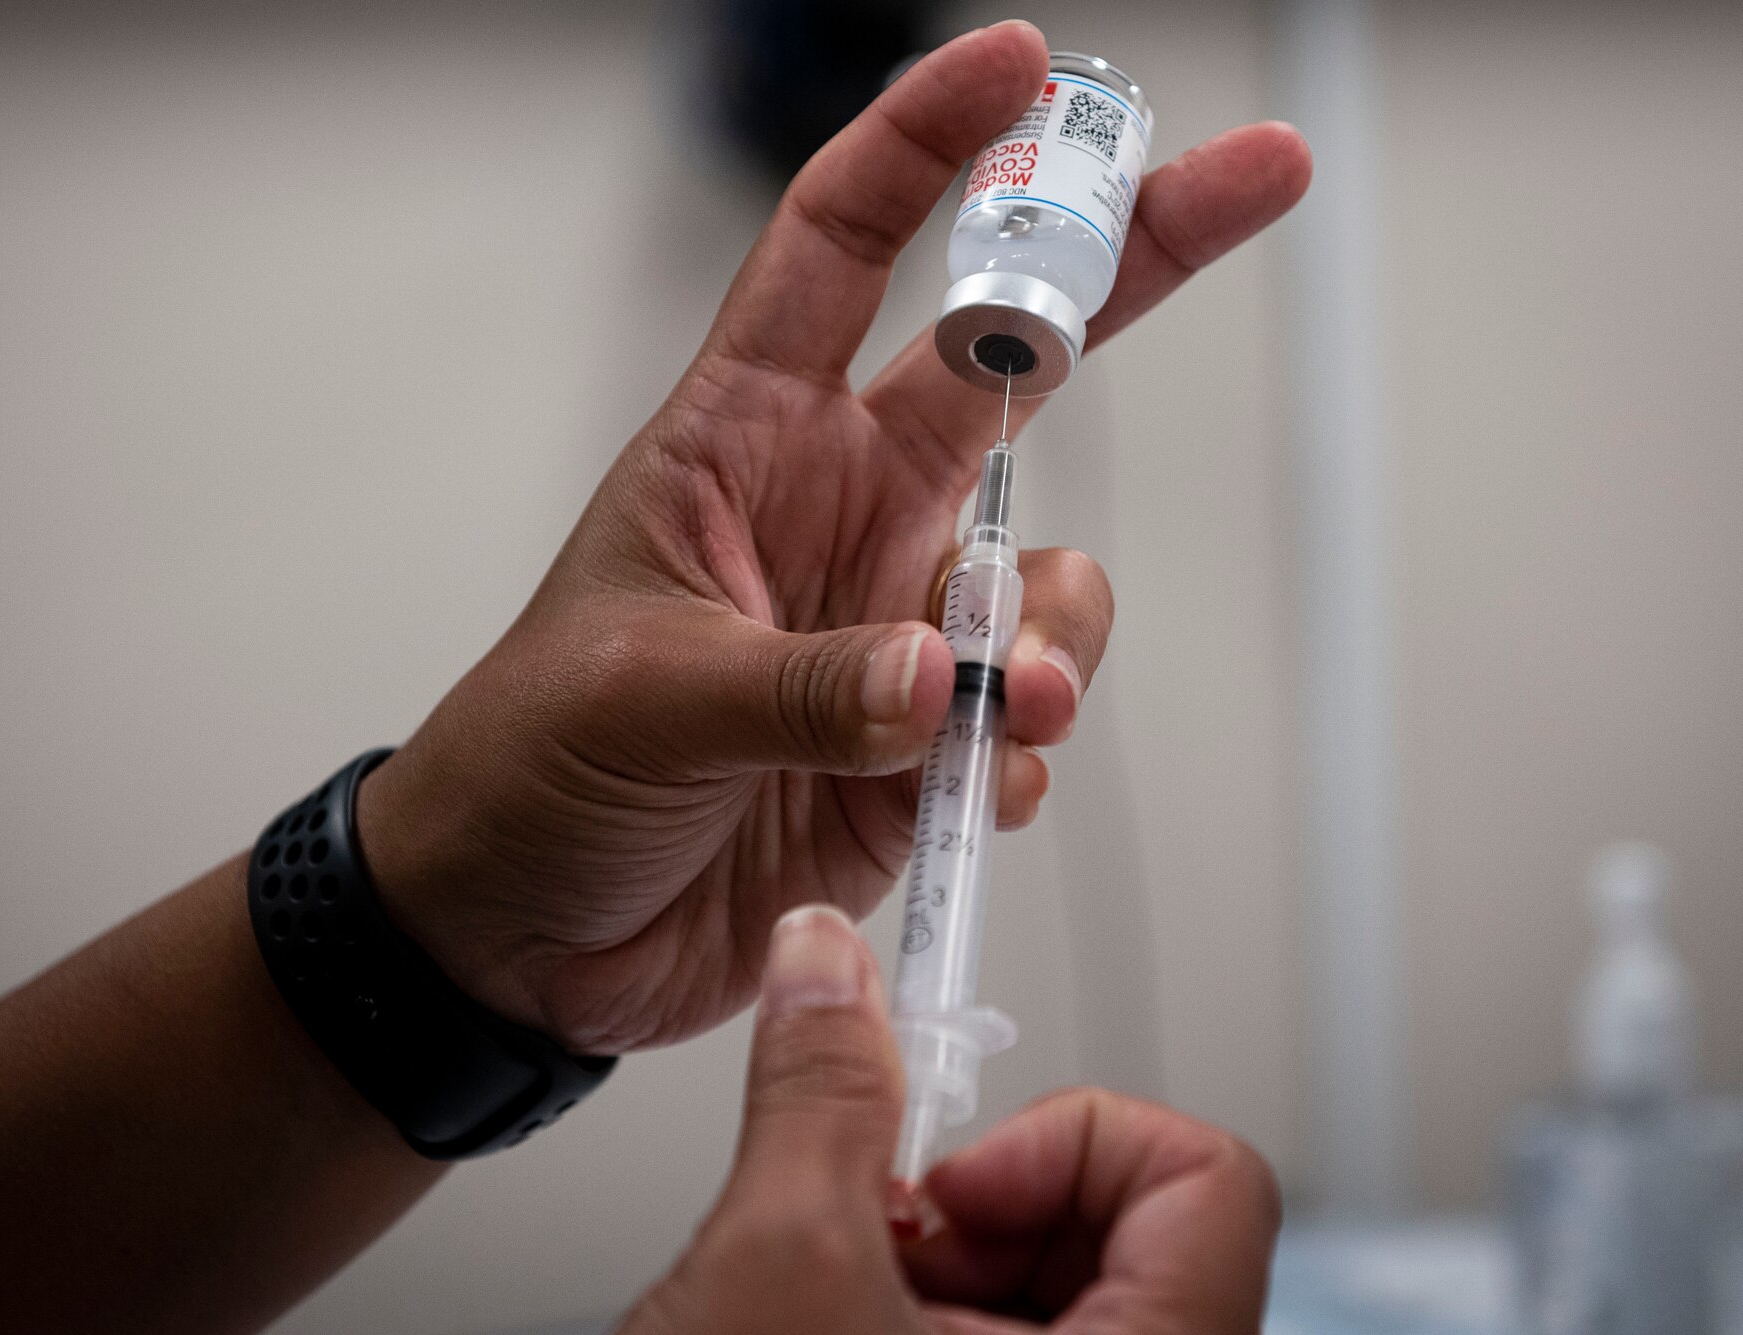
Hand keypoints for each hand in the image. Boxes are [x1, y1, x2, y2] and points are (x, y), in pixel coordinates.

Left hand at [357, 20, 1310, 1052]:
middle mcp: (842, 510)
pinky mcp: (922, 744)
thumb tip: (947, 678)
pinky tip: (965, 789)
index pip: (842, 246)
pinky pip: (1026, 717)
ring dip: (1054, 634)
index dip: (926, 144)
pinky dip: (1023, 749)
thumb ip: (804, 684)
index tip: (1019, 65)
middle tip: (1258, 175)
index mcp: (748, 439)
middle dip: (1134, 263)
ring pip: (1043, 579)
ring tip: (1010, 707)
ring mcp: (891, 627)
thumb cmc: (533, 764)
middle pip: (1011, 361)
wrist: (525, 927)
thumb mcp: (648, 696)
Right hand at [619, 905, 1281, 1333]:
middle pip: (1136, 1230)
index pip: (1212, 1184)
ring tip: (837, 1305)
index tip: (957, 1184)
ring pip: (1069, 1293)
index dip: (1072, 1145)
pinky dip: (931, 1319)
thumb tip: (828, 967)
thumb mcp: (777, 1262)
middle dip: (984, 1212)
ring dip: (944, 1270)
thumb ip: (827, 1092)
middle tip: (877, 1246)